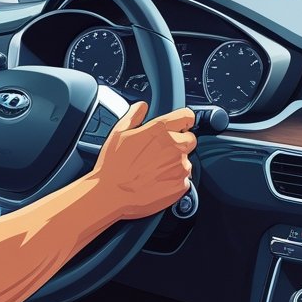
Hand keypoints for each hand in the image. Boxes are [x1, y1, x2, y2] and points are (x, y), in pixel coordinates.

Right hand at [88, 102, 195, 220]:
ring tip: (154, 169)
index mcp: (160, 130)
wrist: (111, 194)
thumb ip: (134, 116)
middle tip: (160, 152)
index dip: (183, 120)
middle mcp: (174, 147)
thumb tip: (142, 106)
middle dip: (179, 143)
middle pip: (190, 139)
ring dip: (176, 163)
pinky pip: (184, 179)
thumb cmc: (112, 165)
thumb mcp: (118, 133)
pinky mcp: (181, 186)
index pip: (187, 116)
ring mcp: (180, 167)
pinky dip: (174, 179)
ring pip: (186, 160)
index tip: (179, 125)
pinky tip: (156, 181)